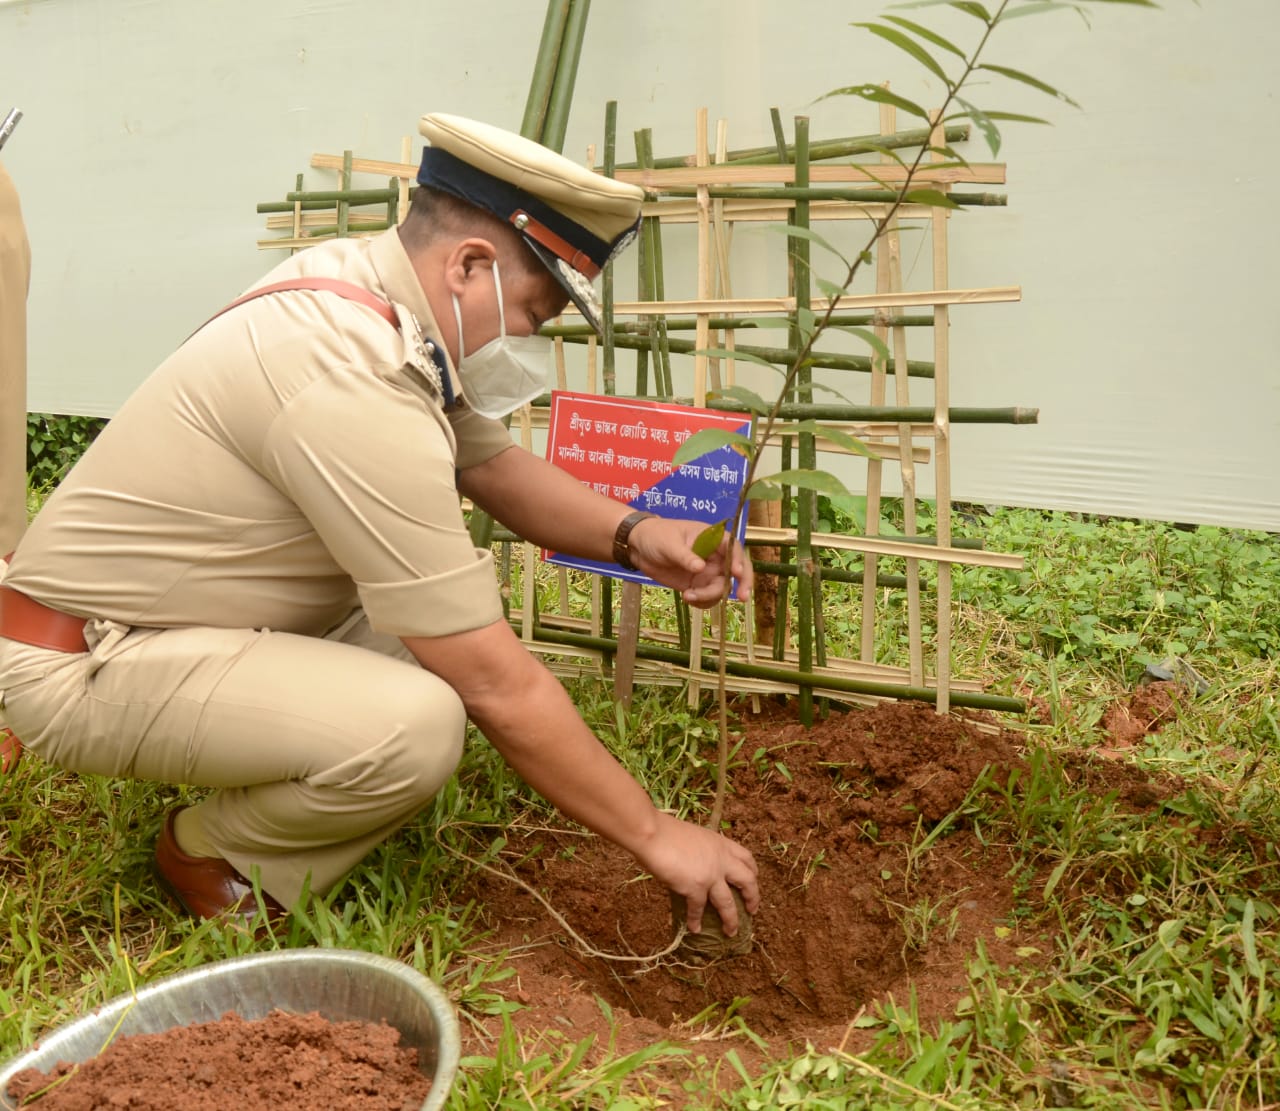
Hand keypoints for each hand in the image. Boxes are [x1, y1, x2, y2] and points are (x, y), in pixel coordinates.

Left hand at [627, 517, 753, 606]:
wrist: (639, 548)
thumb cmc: (656, 535)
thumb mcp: (669, 543)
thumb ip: (685, 556)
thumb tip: (701, 568)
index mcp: (712, 538)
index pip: (733, 547)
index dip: (739, 559)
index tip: (736, 572)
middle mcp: (714, 556)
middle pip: (737, 570)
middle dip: (742, 583)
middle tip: (742, 597)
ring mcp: (707, 572)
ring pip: (721, 587)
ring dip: (710, 596)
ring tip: (688, 596)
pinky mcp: (697, 585)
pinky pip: (708, 597)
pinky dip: (702, 602)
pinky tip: (687, 598)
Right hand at [630, 812, 759, 934]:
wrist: (653, 833)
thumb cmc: (665, 831)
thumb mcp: (694, 837)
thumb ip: (702, 851)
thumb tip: (697, 866)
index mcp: (721, 843)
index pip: (746, 857)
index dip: (752, 871)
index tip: (753, 880)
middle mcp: (721, 859)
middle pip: (747, 881)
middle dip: (753, 897)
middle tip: (752, 910)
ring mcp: (710, 875)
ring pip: (728, 903)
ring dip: (731, 920)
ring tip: (731, 932)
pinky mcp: (695, 887)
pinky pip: (698, 909)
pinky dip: (695, 921)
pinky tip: (694, 929)